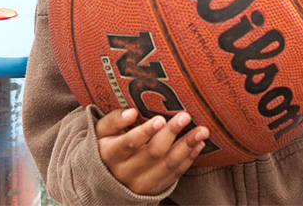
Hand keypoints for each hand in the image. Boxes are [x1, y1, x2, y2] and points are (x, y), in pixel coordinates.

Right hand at [94, 107, 209, 195]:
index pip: (128, 144)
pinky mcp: (155, 189)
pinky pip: (174, 175)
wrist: (106, 180)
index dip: (144, 132)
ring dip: (186, 147)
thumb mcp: (100, 132)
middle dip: (171, 133)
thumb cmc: (106, 147)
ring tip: (202, 131)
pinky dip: (188, 159)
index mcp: (110, 156)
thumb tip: (131, 112)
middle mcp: (125, 173)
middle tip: (185, 116)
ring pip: (167, 166)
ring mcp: (141, 184)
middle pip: (152, 153)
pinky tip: (198, 145)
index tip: (160, 119)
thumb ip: (113, 120)